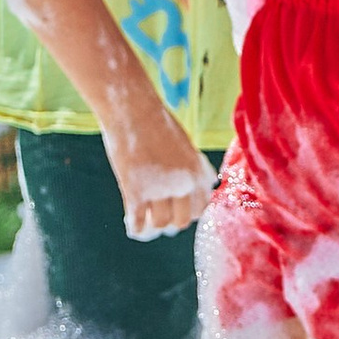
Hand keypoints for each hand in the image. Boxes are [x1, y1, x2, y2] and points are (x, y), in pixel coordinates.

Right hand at [103, 95, 215, 239]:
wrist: (132, 110)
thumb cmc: (157, 123)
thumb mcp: (186, 144)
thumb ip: (195, 167)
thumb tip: (206, 183)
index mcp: (197, 172)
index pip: (200, 209)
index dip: (189, 213)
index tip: (178, 211)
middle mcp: (182, 184)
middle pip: (182, 221)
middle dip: (171, 222)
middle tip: (160, 217)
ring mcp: (158, 190)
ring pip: (159, 224)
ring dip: (152, 225)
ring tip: (145, 219)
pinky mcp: (135, 192)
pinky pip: (137, 223)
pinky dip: (136, 228)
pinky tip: (132, 224)